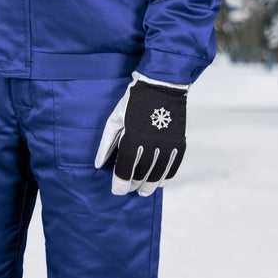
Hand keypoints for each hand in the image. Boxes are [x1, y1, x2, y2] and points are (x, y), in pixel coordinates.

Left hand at [96, 73, 187, 195]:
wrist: (162, 86)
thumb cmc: (133, 102)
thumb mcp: (115, 120)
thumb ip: (107, 144)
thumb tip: (99, 165)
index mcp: (133, 138)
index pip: (125, 169)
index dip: (120, 183)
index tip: (117, 190)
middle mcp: (151, 144)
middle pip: (142, 175)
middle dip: (133, 186)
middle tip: (129, 190)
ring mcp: (167, 144)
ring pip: (158, 174)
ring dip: (150, 186)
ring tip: (143, 191)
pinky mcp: (179, 143)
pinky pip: (173, 166)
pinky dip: (166, 177)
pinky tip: (160, 182)